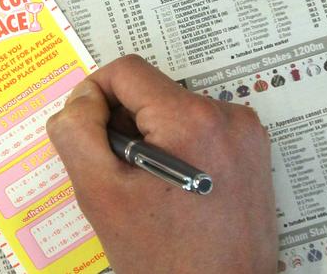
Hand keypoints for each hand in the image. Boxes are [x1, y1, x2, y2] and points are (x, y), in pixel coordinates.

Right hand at [47, 56, 276, 273]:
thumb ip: (77, 132)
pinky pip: (195, 127)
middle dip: (122, 122)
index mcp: (191, 119)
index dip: (94, 95)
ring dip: (146, 136)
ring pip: (170, 108)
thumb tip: (81, 98)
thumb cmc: (164, 259)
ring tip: (145, 185)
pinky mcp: (250, 150)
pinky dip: (172, 145)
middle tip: (117, 171)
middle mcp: (228, 116)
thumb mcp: (99, 193)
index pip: (125, 71)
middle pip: (149, 90)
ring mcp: (244, 133)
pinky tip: (168, 186)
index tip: (89, 132)